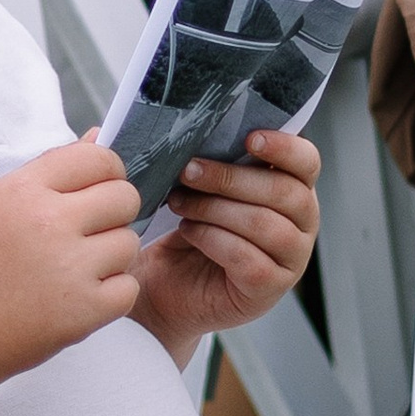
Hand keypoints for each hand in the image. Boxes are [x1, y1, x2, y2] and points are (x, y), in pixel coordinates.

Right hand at [0, 141, 141, 393]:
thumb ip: (48, 170)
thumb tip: (99, 137)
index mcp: (24, 190)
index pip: (98, 158)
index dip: (107, 173)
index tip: (96, 191)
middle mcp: (49, 223)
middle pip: (124, 198)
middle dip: (113, 214)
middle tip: (87, 234)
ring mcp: (69, 269)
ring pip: (129, 243)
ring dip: (111, 257)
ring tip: (76, 270)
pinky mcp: (83, 311)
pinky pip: (128, 287)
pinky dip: (110, 295)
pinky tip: (80, 296)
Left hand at [131, 129, 322, 352]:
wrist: (158, 290)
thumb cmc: (177, 232)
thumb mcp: (182, 186)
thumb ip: (169, 152)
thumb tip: (108, 125)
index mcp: (289, 188)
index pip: (307, 162)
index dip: (285, 147)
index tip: (249, 137)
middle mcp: (299, 223)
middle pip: (285, 192)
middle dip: (232, 178)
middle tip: (188, 170)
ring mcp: (290, 260)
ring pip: (266, 224)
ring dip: (218, 209)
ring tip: (180, 203)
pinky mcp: (269, 290)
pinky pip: (250, 260)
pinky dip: (215, 241)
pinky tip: (189, 232)